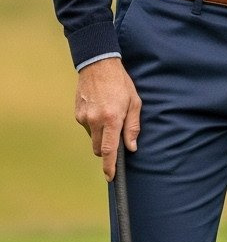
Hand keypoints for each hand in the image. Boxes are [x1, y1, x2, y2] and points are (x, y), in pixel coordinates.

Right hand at [74, 58, 141, 179]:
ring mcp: (84, 117)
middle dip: (106, 149)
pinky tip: (100, 109)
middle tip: (116, 135)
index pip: (109, 150)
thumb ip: (133, 127)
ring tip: (109, 115)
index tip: (110, 177)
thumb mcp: (134, 102)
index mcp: (111, 119)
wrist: (98, 64)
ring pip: (92, 138)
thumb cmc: (120, 83)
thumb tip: (131, 147)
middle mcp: (95, 120)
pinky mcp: (77, 114)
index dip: (110, 166)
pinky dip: (94, 125)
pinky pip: (87, 127)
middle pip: (98, 149)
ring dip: (100, 135)